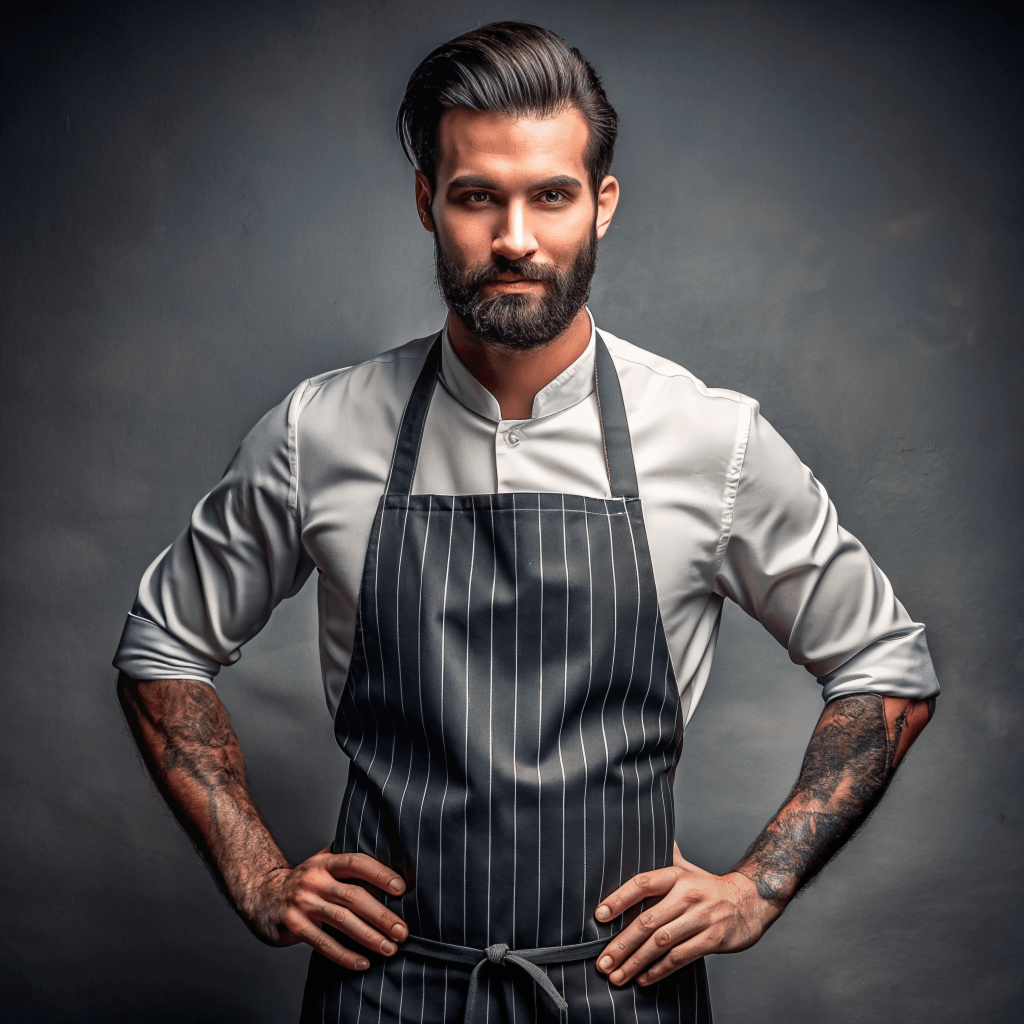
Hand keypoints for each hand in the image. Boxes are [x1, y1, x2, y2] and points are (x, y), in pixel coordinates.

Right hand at [244, 847, 408, 969]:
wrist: (261, 894)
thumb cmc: (306, 881)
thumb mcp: (323, 863)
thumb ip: (348, 863)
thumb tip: (391, 861)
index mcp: (326, 862)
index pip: (356, 862)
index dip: (379, 873)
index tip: (401, 889)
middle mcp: (314, 879)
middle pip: (353, 896)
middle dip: (381, 915)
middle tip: (403, 931)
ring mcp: (303, 903)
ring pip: (341, 921)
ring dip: (369, 937)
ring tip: (390, 948)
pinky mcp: (294, 926)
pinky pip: (323, 943)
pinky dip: (344, 955)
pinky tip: (363, 962)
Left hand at [594, 844, 782, 986]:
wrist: (752, 900)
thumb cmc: (710, 887)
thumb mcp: (688, 869)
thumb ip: (665, 857)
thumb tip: (646, 833)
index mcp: (677, 876)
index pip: (642, 884)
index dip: (619, 898)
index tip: (599, 916)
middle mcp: (687, 895)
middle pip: (648, 921)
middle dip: (622, 944)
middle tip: (603, 961)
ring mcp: (701, 918)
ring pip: (661, 943)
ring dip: (636, 962)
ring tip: (617, 975)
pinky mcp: (713, 939)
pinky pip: (680, 957)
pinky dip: (659, 970)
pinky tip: (644, 978)